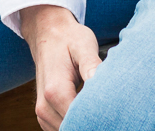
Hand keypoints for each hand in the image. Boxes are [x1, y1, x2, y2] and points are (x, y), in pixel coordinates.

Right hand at [19, 5, 100, 130]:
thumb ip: (92, 66)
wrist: (47, 32)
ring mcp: (42, 113)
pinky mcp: (44, 116)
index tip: (113, 113)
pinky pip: (62, 129)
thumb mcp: (84, 46)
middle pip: (73, 128)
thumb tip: (101, 86)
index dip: (99, 119)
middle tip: (111, 113)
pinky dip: (75, 124)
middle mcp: (44, 106)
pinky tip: (87, 111)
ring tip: (100, 110)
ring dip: (84, 124)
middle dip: (93, 123)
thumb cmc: (68, 38)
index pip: (80, 121)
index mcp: (55, 91)